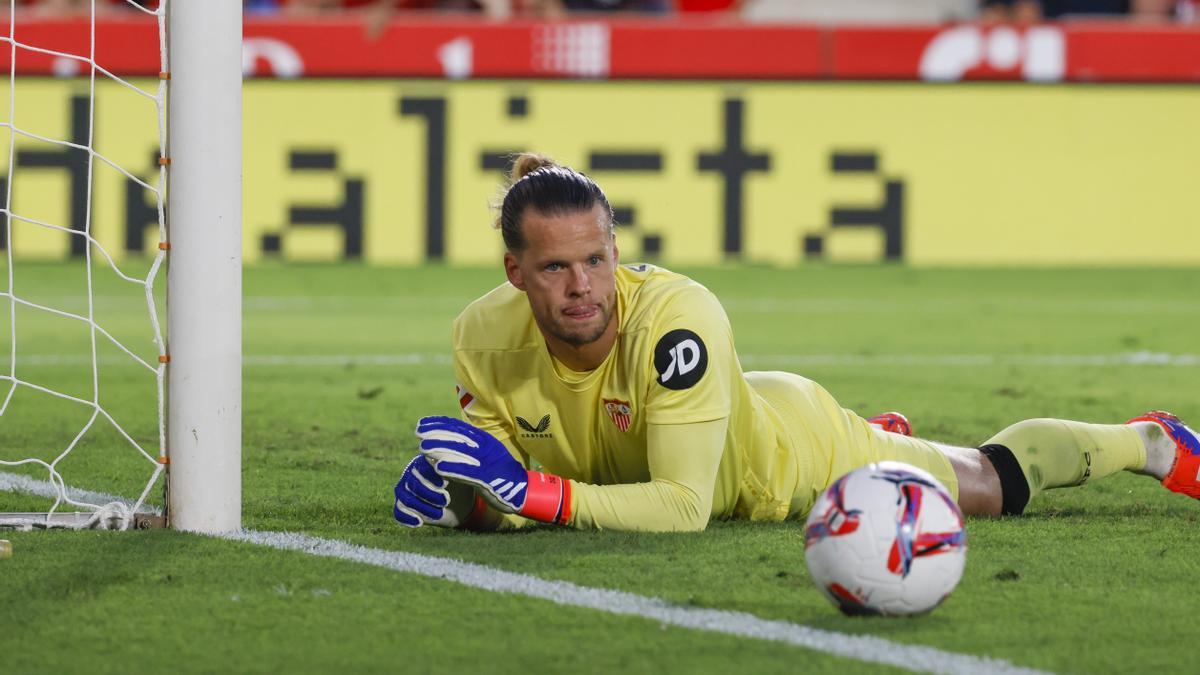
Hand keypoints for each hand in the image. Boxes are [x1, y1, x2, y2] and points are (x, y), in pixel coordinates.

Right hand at [392, 454, 477, 528]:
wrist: (461, 504)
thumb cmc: (462, 485)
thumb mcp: (463, 476)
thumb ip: (457, 470)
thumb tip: (450, 472)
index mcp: (425, 462)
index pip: (422, 467)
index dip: (431, 476)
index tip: (445, 484)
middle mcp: (411, 473)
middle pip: (412, 483)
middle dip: (429, 493)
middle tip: (446, 500)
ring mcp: (405, 490)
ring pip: (405, 498)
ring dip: (422, 507)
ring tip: (439, 513)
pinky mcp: (403, 506)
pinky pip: (398, 511)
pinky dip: (407, 517)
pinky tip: (419, 522)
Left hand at [415, 415, 570, 524]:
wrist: (523, 490)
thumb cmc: (500, 473)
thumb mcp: (485, 455)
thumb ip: (468, 448)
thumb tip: (444, 441)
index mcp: (485, 440)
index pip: (459, 428)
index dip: (440, 423)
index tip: (422, 423)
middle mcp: (486, 448)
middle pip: (458, 437)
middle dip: (436, 433)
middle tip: (418, 432)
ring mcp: (488, 462)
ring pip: (461, 453)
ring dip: (440, 449)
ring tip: (422, 447)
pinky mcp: (488, 478)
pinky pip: (468, 472)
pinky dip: (453, 469)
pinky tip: (438, 468)